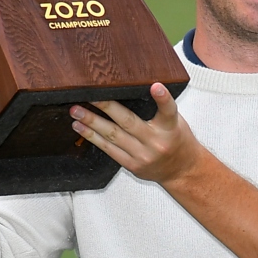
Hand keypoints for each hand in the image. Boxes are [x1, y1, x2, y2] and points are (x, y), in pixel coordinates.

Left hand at [70, 83, 203, 186]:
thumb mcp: (175, 120)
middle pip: (129, 122)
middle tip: (89, 95)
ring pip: (113, 136)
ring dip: (92, 122)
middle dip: (106, 107)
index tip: (155, 86)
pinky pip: (109, 150)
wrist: (182, 171)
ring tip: (76, 111)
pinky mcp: (132, 165)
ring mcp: (142, 155)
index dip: (162, 98)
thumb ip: (158, 108)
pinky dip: (93, 137)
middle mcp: (156, 142)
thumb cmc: (176, 140)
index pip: (168, 110)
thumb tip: (130, 89)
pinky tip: (80, 128)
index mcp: (170, 127)